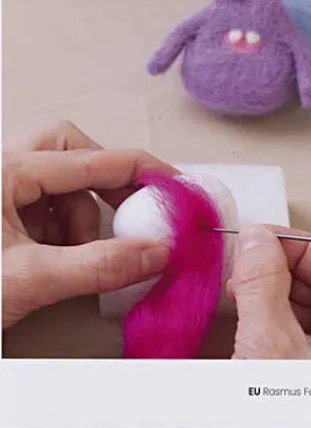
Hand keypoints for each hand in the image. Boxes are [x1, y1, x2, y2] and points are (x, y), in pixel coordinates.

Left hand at [2, 121, 173, 328]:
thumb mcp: (28, 280)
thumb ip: (99, 265)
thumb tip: (156, 254)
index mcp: (5, 171)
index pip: (96, 159)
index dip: (144, 172)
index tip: (177, 187)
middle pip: (67, 147)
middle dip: (100, 178)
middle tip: (124, 208)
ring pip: (51, 178)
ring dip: (75, 213)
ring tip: (73, 254)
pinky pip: (35, 204)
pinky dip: (55, 228)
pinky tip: (51, 260)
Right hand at [229, 225, 310, 360]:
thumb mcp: (269, 347)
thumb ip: (262, 286)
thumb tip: (257, 241)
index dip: (302, 250)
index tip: (266, 241)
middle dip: (287, 275)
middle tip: (249, 264)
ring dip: (281, 302)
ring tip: (245, 293)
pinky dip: (285, 330)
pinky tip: (256, 324)